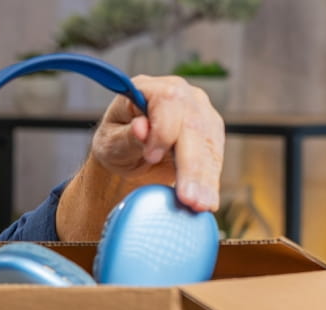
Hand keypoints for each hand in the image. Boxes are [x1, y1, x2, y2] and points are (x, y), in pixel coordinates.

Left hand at [90, 74, 225, 211]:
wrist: (129, 154)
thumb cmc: (115, 143)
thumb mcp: (109, 142)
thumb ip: (125, 137)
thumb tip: (142, 128)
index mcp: (149, 88)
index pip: (167, 101)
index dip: (163, 130)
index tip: (151, 157)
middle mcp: (180, 94)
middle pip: (193, 126)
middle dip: (191, 165)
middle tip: (188, 197)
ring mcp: (200, 111)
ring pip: (209, 144)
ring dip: (206, 178)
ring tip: (201, 205)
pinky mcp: (210, 132)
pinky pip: (215, 156)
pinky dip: (211, 181)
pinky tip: (208, 201)